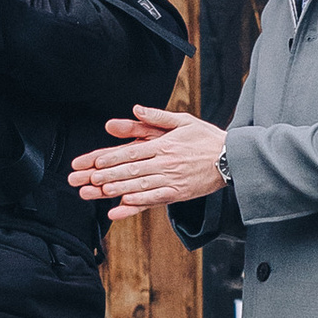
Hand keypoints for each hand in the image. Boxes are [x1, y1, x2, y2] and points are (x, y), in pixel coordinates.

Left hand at [67, 104, 229, 211]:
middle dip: (105, 175)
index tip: (92, 162)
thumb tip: (136, 109)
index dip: (110, 158)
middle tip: (85, 180)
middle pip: (130, 170)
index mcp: (164, 144)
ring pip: (139, 186)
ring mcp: (171, 180)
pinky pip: (154, 200)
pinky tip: (121, 208)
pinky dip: (137, 205)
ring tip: (96, 193)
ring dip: (116, 190)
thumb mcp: (182, 120)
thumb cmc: (205, 138)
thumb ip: (156, 117)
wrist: (232, 158)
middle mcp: (165, 163)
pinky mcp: (179, 194)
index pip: (132, 151)